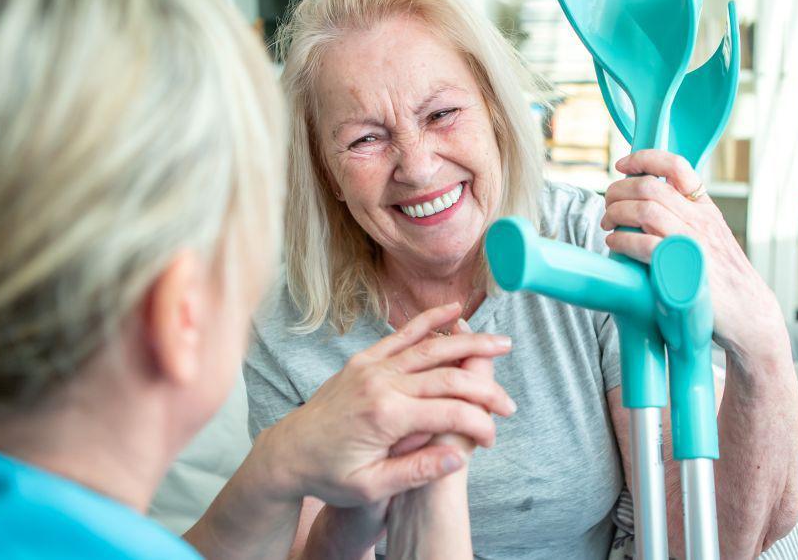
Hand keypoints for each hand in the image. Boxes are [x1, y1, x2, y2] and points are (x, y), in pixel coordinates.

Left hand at [259, 303, 514, 508]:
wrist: (287, 453)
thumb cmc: (327, 475)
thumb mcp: (369, 486)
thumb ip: (415, 472)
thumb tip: (460, 457)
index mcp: (385, 416)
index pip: (448, 412)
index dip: (478, 424)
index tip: (493, 438)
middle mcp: (381, 383)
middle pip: (448, 375)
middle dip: (485, 388)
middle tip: (510, 403)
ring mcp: (372, 366)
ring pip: (431, 347)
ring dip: (470, 343)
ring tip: (503, 343)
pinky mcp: (365, 359)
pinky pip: (403, 334)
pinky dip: (430, 321)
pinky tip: (455, 312)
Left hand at [599, 150, 784, 358]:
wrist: (749, 313)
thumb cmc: (722, 278)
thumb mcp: (709, 236)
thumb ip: (684, 218)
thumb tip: (646, 203)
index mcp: (705, 208)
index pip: (677, 166)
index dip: (645, 158)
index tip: (623, 164)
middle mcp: (700, 219)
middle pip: (650, 187)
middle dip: (619, 191)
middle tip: (608, 204)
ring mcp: (694, 242)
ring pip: (645, 211)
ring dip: (617, 213)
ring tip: (608, 224)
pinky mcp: (684, 266)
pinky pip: (645, 244)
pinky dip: (623, 241)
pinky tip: (615, 244)